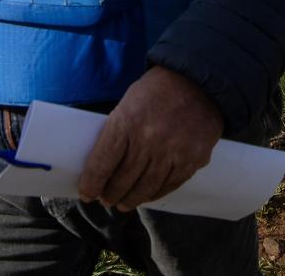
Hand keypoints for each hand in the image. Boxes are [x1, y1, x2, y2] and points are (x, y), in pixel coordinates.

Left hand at [77, 66, 223, 210]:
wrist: (198, 81)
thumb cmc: (156, 91)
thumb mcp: (128, 103)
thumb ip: (116, 134)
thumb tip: (101, 168)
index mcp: (127, 121)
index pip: (102, 164)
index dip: (91, 184)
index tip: (86, 193)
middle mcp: (150, 139)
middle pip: (122, 180)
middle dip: (110, 194)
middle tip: (106, 199)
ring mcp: (173, 151)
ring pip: (145, 188)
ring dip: (131, 199)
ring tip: (124, 203)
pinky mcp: (193, 159)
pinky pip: (169, 185)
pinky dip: (155, 193)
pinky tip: (147, 194)